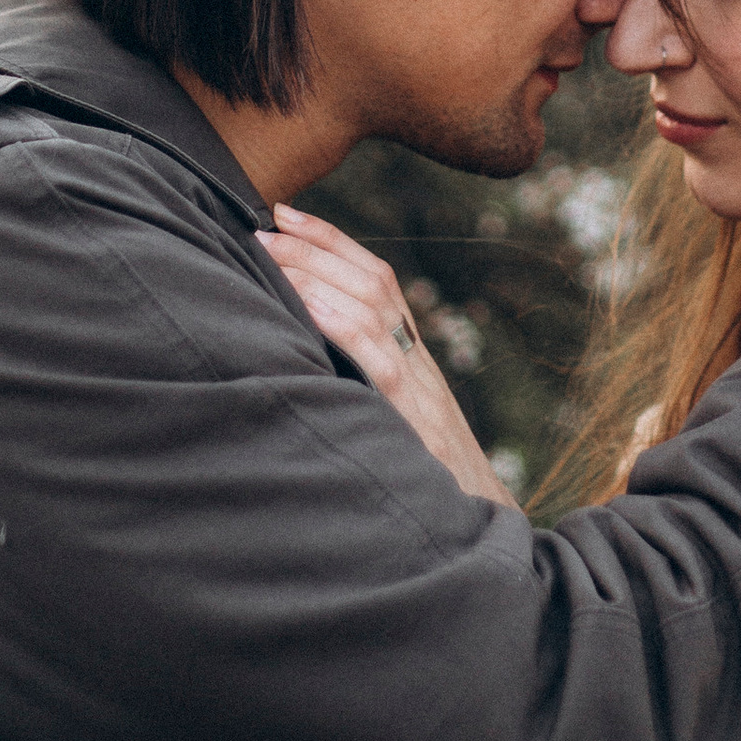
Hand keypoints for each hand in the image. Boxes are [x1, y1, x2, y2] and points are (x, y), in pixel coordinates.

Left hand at [258, 209, 516, 509]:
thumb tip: (300, 356)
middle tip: (264, 224)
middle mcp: (417, 359)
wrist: (477, 525)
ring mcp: (418, 385)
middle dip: (315, 246)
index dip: (332, 241)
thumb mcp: (392, 419)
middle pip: (371, 279)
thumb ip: (361, 383)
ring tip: (269, 253)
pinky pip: (376, 358)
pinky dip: (340, 323)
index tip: (285, 215)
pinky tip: (306, 305)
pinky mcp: (413, 416)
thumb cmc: (424, 478)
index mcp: (411, 355)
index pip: (375, 277)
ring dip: (316, 273)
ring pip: (371, 306)